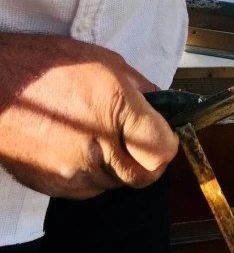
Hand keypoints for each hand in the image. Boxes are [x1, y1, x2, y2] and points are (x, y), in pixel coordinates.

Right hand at [0, 34, 177, 198]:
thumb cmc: (46, 66)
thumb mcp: (106, 62)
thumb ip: (141, 89)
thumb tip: (162, 107)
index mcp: (116, 109)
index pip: (163, 150)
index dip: (168, 144)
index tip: (164, 136)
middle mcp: (98, 145)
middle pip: (144, 176)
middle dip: (149, 162)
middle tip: (141, 143)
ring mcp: (74, 170)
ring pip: (116, 184)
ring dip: (118, 168)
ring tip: (101, 139)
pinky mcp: (53, 185)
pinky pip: (88, 190)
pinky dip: (93, 175)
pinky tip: (80, 149)